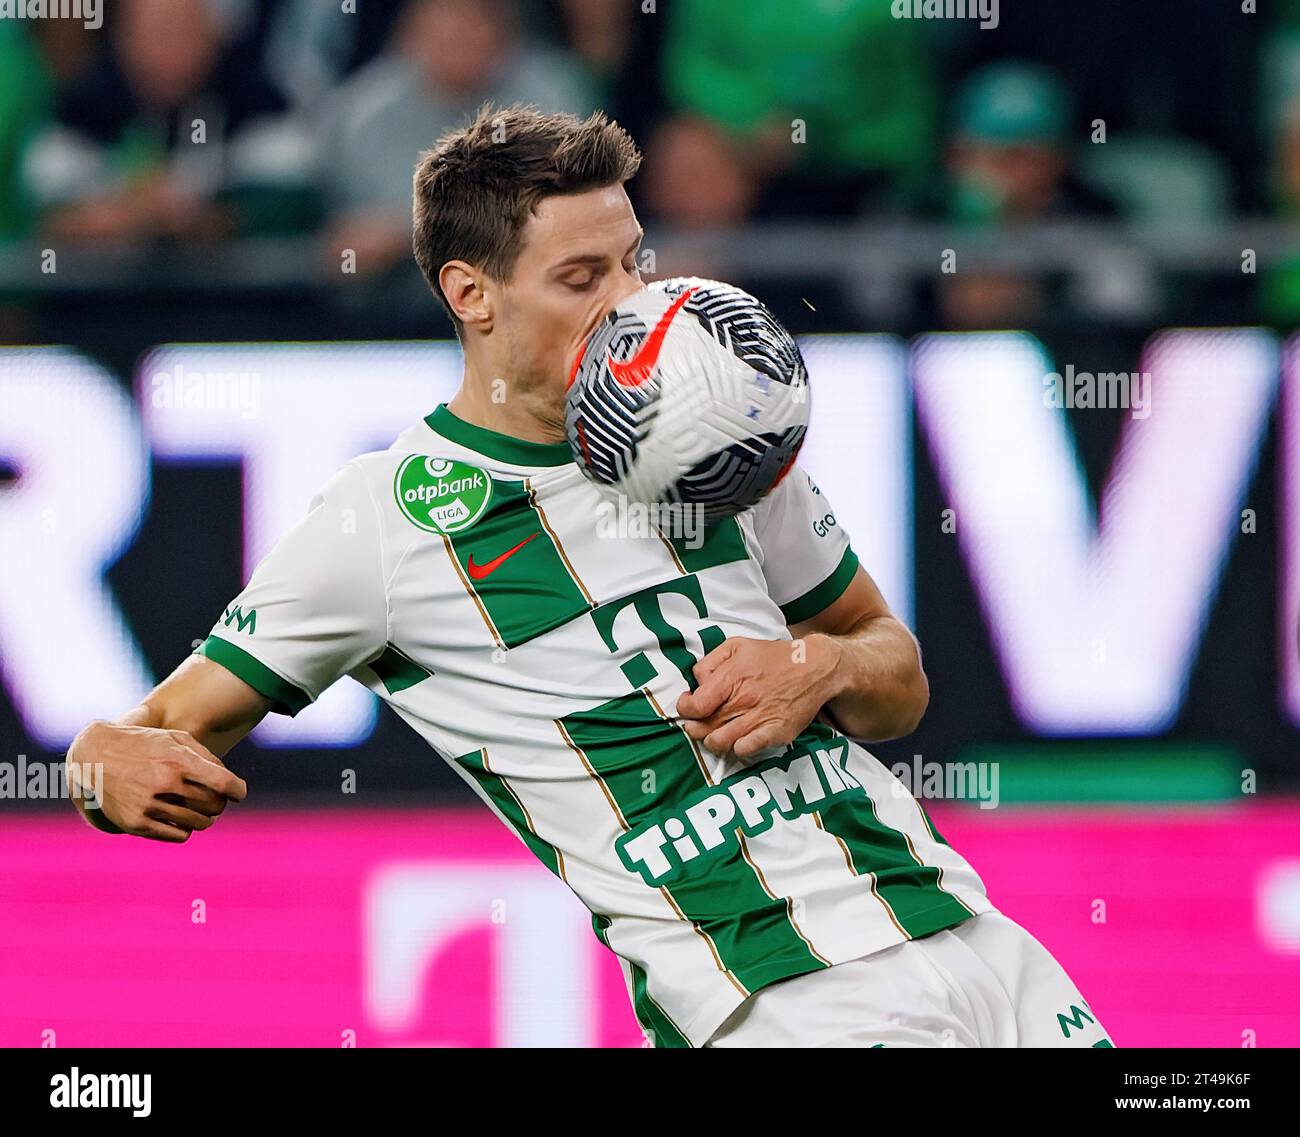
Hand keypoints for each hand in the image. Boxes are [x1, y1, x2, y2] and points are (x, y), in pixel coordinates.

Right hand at [67, 720, 247, 841]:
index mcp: (177, 761)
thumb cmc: (144, 744)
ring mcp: (148, 806)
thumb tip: (231, 784)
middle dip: (220, 802)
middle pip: (214, 805)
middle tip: (215, 798)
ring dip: (205, 817)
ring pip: (199, 823)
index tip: (238, 792)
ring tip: (199, 808)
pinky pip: (179, 835)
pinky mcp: (136, 824)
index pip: (223, 783)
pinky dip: (186, 828)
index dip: (237, 790)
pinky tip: (181, 817)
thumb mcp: (176, 738)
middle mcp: (164, 784)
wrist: (95, 757)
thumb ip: (207, 758)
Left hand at [675, 635, 842, 760]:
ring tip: (716, 733)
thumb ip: (710, 662)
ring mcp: (760, 718)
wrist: (815, 667)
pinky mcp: (776, 732)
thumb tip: (697, 683)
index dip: (685, 709)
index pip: (694, 706)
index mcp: (731, 678)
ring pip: (720, 742)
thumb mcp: (737, 645)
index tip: (688, 706)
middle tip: (699, 723)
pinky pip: (746, 750)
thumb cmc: (773, 657)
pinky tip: (738, 739)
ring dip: (712, 741)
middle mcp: (744, 700)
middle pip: (704, 727)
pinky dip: (737, 748)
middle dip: (695, 728)